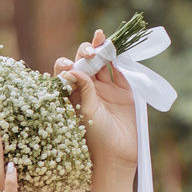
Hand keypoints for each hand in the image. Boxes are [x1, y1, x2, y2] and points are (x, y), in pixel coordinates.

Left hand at [58, 32, 137, 171]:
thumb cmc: (95, 137)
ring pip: (104, 64)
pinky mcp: (124, 93)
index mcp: (73, 94)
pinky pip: (122, 72)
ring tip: (101, 36)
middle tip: (89, 52)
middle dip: (85, 52)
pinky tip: (117, 48)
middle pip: (85, 63)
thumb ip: (83, 89)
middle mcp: (89, 90)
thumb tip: (72, 67)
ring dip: (102, 49)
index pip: (67, 72)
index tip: (69, 64)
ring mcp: (107, 90)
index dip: (66, 63)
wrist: (117, 156)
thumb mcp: (86, 111)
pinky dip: (121, 59)